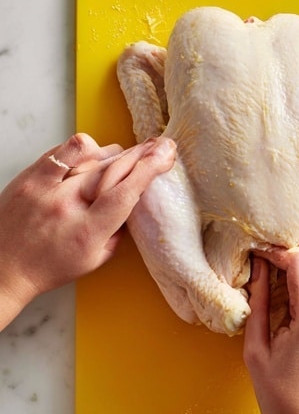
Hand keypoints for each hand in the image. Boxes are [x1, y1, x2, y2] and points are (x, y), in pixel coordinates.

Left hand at [0, 132, 176, 329]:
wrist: (0, 268)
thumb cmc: (48, 267)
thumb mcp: (94, 260)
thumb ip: (119, 229)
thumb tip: (138, 197)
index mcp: (86, 233)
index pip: (125, 193)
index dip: (149, 170)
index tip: (166, 155)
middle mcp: (66, 207)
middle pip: (114, 168)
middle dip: (142, 153)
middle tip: (160, 145)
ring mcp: (45, 189)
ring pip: (94, 155)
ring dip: (115, 153)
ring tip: (125, 156)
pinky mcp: (31, 176)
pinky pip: (67, 148)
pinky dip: (86, 148)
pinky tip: (93, 155)